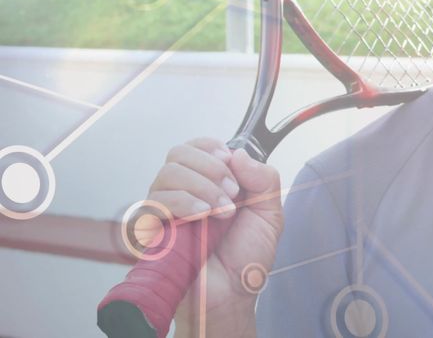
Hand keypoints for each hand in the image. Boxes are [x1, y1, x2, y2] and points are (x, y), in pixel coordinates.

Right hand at [146, 138, 283, 336]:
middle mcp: (185, 192)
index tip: (230, 162)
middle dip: (210, 166)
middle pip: (179, 153)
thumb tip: (239, 154)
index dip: (212, 148)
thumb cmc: (246, 258)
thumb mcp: (269, 214)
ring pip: (167, 173)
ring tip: (223, 211)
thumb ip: (264, 179)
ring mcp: (166, 210)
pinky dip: (182, 201)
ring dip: (201, 185)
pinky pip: (154, 202)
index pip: (198, 147)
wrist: (233, 295)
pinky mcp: (152, 230)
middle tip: (233, 192)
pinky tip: (203, 215)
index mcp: (210, 183)